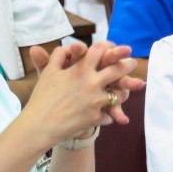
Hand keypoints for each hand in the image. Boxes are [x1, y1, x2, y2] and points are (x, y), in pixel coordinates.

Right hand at [24, 41, 139, 145]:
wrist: (40, 125)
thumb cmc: (42, 97)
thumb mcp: (48, 73)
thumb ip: (58, 57)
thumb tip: (67, 48)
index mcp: (80, 69)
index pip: (99, 52)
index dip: (107, 47)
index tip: (113, 46)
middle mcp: (92, 83)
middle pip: (116, 70)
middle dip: (127, 64)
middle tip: (132, 62)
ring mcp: (96, 101)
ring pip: (118, 94)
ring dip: (125, 90)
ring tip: (129, 88)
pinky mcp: (95, 117)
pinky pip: (108, 114)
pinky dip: (110, 115)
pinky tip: (111, 115)